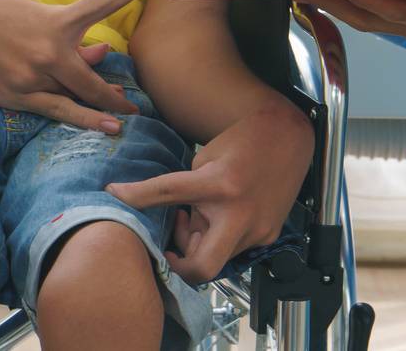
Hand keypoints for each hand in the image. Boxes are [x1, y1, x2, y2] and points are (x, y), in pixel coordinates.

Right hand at [0, 0, 149, 132]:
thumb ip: (70, 38)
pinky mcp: (15, 96)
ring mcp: (32, 77)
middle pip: (93, 78)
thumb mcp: (34, 16)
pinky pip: (57, 111)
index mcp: (57, 20)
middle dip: (116, 94)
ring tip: (123, 119)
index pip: (105, 1)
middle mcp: (49, 51)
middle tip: (136, 104)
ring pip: (76, 97)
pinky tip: (105, 127)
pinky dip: (83, 119)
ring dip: (101, 109)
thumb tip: (102, 54)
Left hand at [106, 98, 314, 282]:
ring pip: (217, 259)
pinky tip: (218, 219)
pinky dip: (220, 240)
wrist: (290, 136)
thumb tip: (179, 224)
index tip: (115, 194)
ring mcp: (258, 229)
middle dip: (180, 265)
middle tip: (171, 247)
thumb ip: (190, 195)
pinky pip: (235, 250)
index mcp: (220, 185)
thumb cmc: (245, 140)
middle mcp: (240, 214)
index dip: (135, 196)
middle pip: (201, 268)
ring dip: (200, 246)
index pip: (167, 194)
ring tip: (197, 218)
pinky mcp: (269, 235)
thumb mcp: (206, 158)